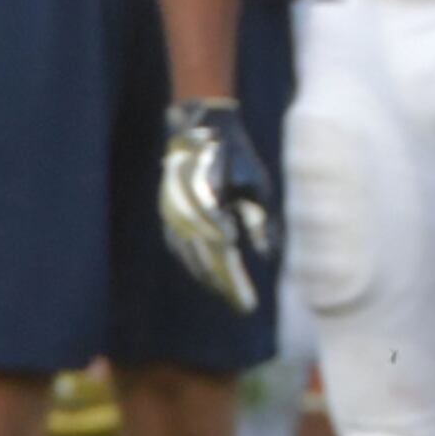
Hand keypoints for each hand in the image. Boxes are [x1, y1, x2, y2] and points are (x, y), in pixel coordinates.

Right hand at [159, 100, 275, 311]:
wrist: (200, 130)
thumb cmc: (236, 157)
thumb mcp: (256, 186)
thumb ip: (261, 222)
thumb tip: (267, 256)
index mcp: (211, 208)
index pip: (224, 256)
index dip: (236, 283)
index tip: (250, 305)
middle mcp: (187, 214)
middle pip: (206, 261)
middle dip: (224, 286)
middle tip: (241, 305)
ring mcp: (173, 214)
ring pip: (189, 256)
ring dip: (207, 277)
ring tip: (226, 293)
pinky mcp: (167, 212)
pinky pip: (178, 246)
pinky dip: (192, 262)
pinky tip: (206, 273)